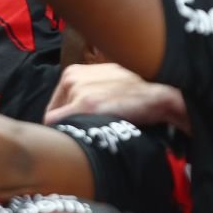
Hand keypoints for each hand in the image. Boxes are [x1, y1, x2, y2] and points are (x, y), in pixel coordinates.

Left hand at [45, 62, 188, 129]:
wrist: (158, 92)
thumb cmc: (135, 90)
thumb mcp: (105, 80)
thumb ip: (85, 91)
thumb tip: (72, 113)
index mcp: (74, 72)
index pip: (54, 105)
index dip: (64, 121)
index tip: (75, 131)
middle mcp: (72, 78)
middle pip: (53, 115)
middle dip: (66, 126)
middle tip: (85, 136)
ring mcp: (78, 90)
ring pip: (57, 123)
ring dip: (72, 132)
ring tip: (91, 137)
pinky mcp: (86, 104)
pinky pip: (62, 128)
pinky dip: (72, 137)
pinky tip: (88, 139)